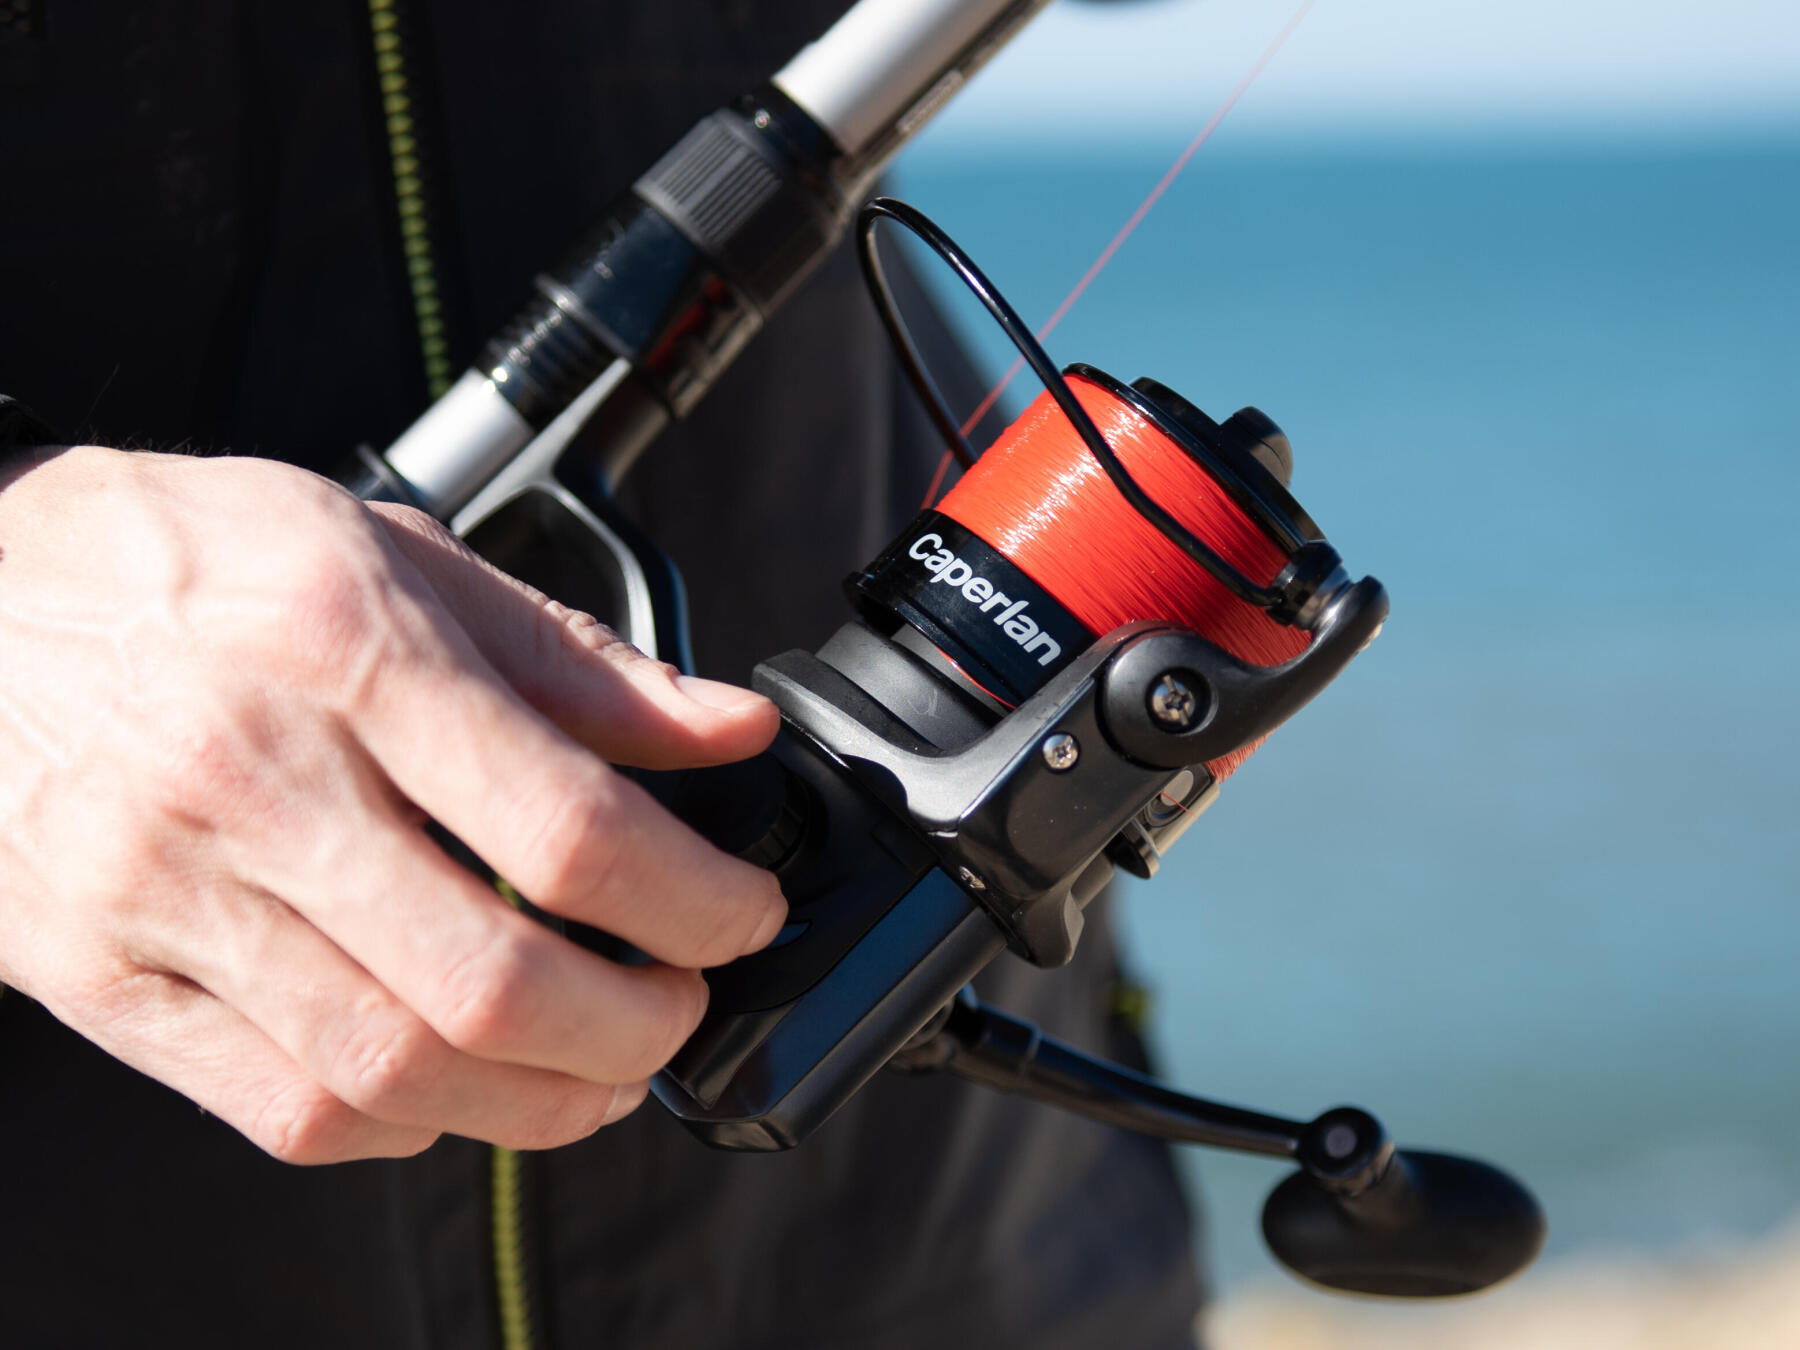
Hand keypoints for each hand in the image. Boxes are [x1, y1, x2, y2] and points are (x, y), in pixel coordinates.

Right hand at [0, 446, 784, 1161]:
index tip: (740, 913)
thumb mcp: (396, 556)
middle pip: (492, 980)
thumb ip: (579, 663)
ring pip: (392, 1069)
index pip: (567, 825)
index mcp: (344, 653)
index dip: (694, 899)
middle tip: (680, 1004)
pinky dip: (404, 1124)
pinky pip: (280, 1107)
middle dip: (636, 1026)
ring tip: (602, 1068)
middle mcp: (250, 780)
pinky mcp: (102, 979)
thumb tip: (729, 730)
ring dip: (540, 1103)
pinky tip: (457, 1082)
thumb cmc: (187, 564)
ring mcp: (165, 895)